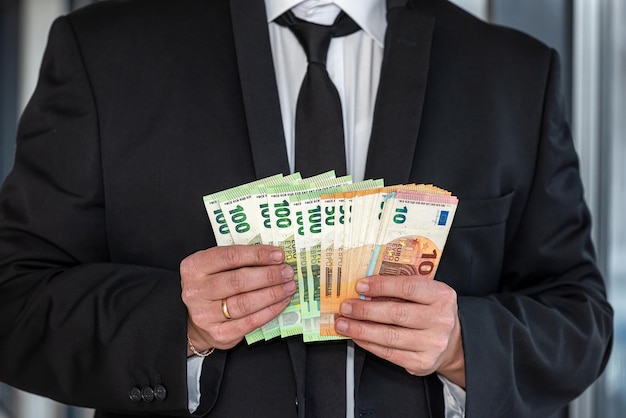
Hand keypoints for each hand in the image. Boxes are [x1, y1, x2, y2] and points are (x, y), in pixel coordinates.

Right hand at [181, 245, 295, 353]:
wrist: (195, 321)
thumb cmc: (212, 287)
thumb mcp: (215, 267)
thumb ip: (238, 260)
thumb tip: (274, 256)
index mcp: (194, 267)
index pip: (230, 257)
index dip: (258, 255)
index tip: (278, 254)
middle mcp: (196, 291)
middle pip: (238, 281)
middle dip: (268, 275)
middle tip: (287, 272)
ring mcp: (205, 315)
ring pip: (245, 303)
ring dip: (272, 294)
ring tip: (288, 286)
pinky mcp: (219, 334)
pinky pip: (250, 322)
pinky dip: (270, 311)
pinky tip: (281, 302)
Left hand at [334, 276, 465, 387]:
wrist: (452, 341)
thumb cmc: (431, 311)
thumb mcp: (425, 292)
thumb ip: (400, 288)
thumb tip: (365, 288)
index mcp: (441, 295)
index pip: (408, 288)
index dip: (381, 286)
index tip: (360, 286)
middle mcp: (440, 320)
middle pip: (396, 314)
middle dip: (365, 310)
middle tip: (346, 307)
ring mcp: (433, 343)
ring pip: (390, 336)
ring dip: (361, 329)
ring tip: (344, 323)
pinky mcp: (423, 362)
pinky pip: (389, 353)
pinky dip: (369, 344)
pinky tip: (357, 337)